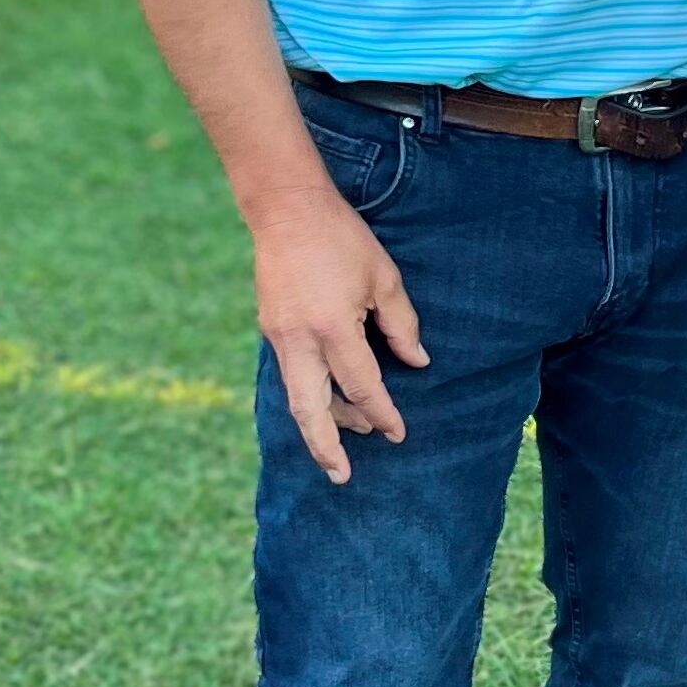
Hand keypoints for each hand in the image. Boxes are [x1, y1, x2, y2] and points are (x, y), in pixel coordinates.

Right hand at [250, 186, 429, 483]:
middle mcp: (299, 341)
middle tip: (342, 476)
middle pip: (311, 410)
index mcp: (332, 328)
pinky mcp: (270, 329)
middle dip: (327, 447)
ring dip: (320, 421)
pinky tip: (327, 400)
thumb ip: (401, 325)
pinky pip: (291, 375)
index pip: (362, 387)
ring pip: (297, 396)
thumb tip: (416, 363)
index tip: (397, 434)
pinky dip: (309, 395)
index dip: (382, 413)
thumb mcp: (383, 277)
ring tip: (350, 436)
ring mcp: (278, 337)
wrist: (285, 210)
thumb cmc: (342, 239)